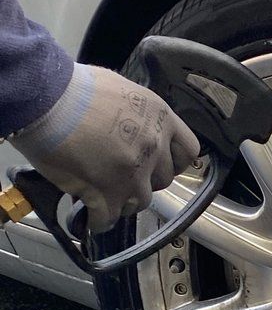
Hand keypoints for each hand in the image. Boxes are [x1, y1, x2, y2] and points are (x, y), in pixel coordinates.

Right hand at [10, 63, 199, 232]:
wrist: (46, 99)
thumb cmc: (73, 88)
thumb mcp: (120, 89)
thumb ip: (135, 113)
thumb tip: (130, 125)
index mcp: (160, 118)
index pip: (188, 151)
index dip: (173, 162)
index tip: (161, 165)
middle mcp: (153, 146)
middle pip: (163, 180)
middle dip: (145, 181)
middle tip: (124, 178)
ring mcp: (133, 173)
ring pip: (139, 202)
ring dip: (123, 202)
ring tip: (105, 197)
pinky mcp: (107, 193)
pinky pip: (108, 218)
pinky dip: (99, 220)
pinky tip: (90, 216)